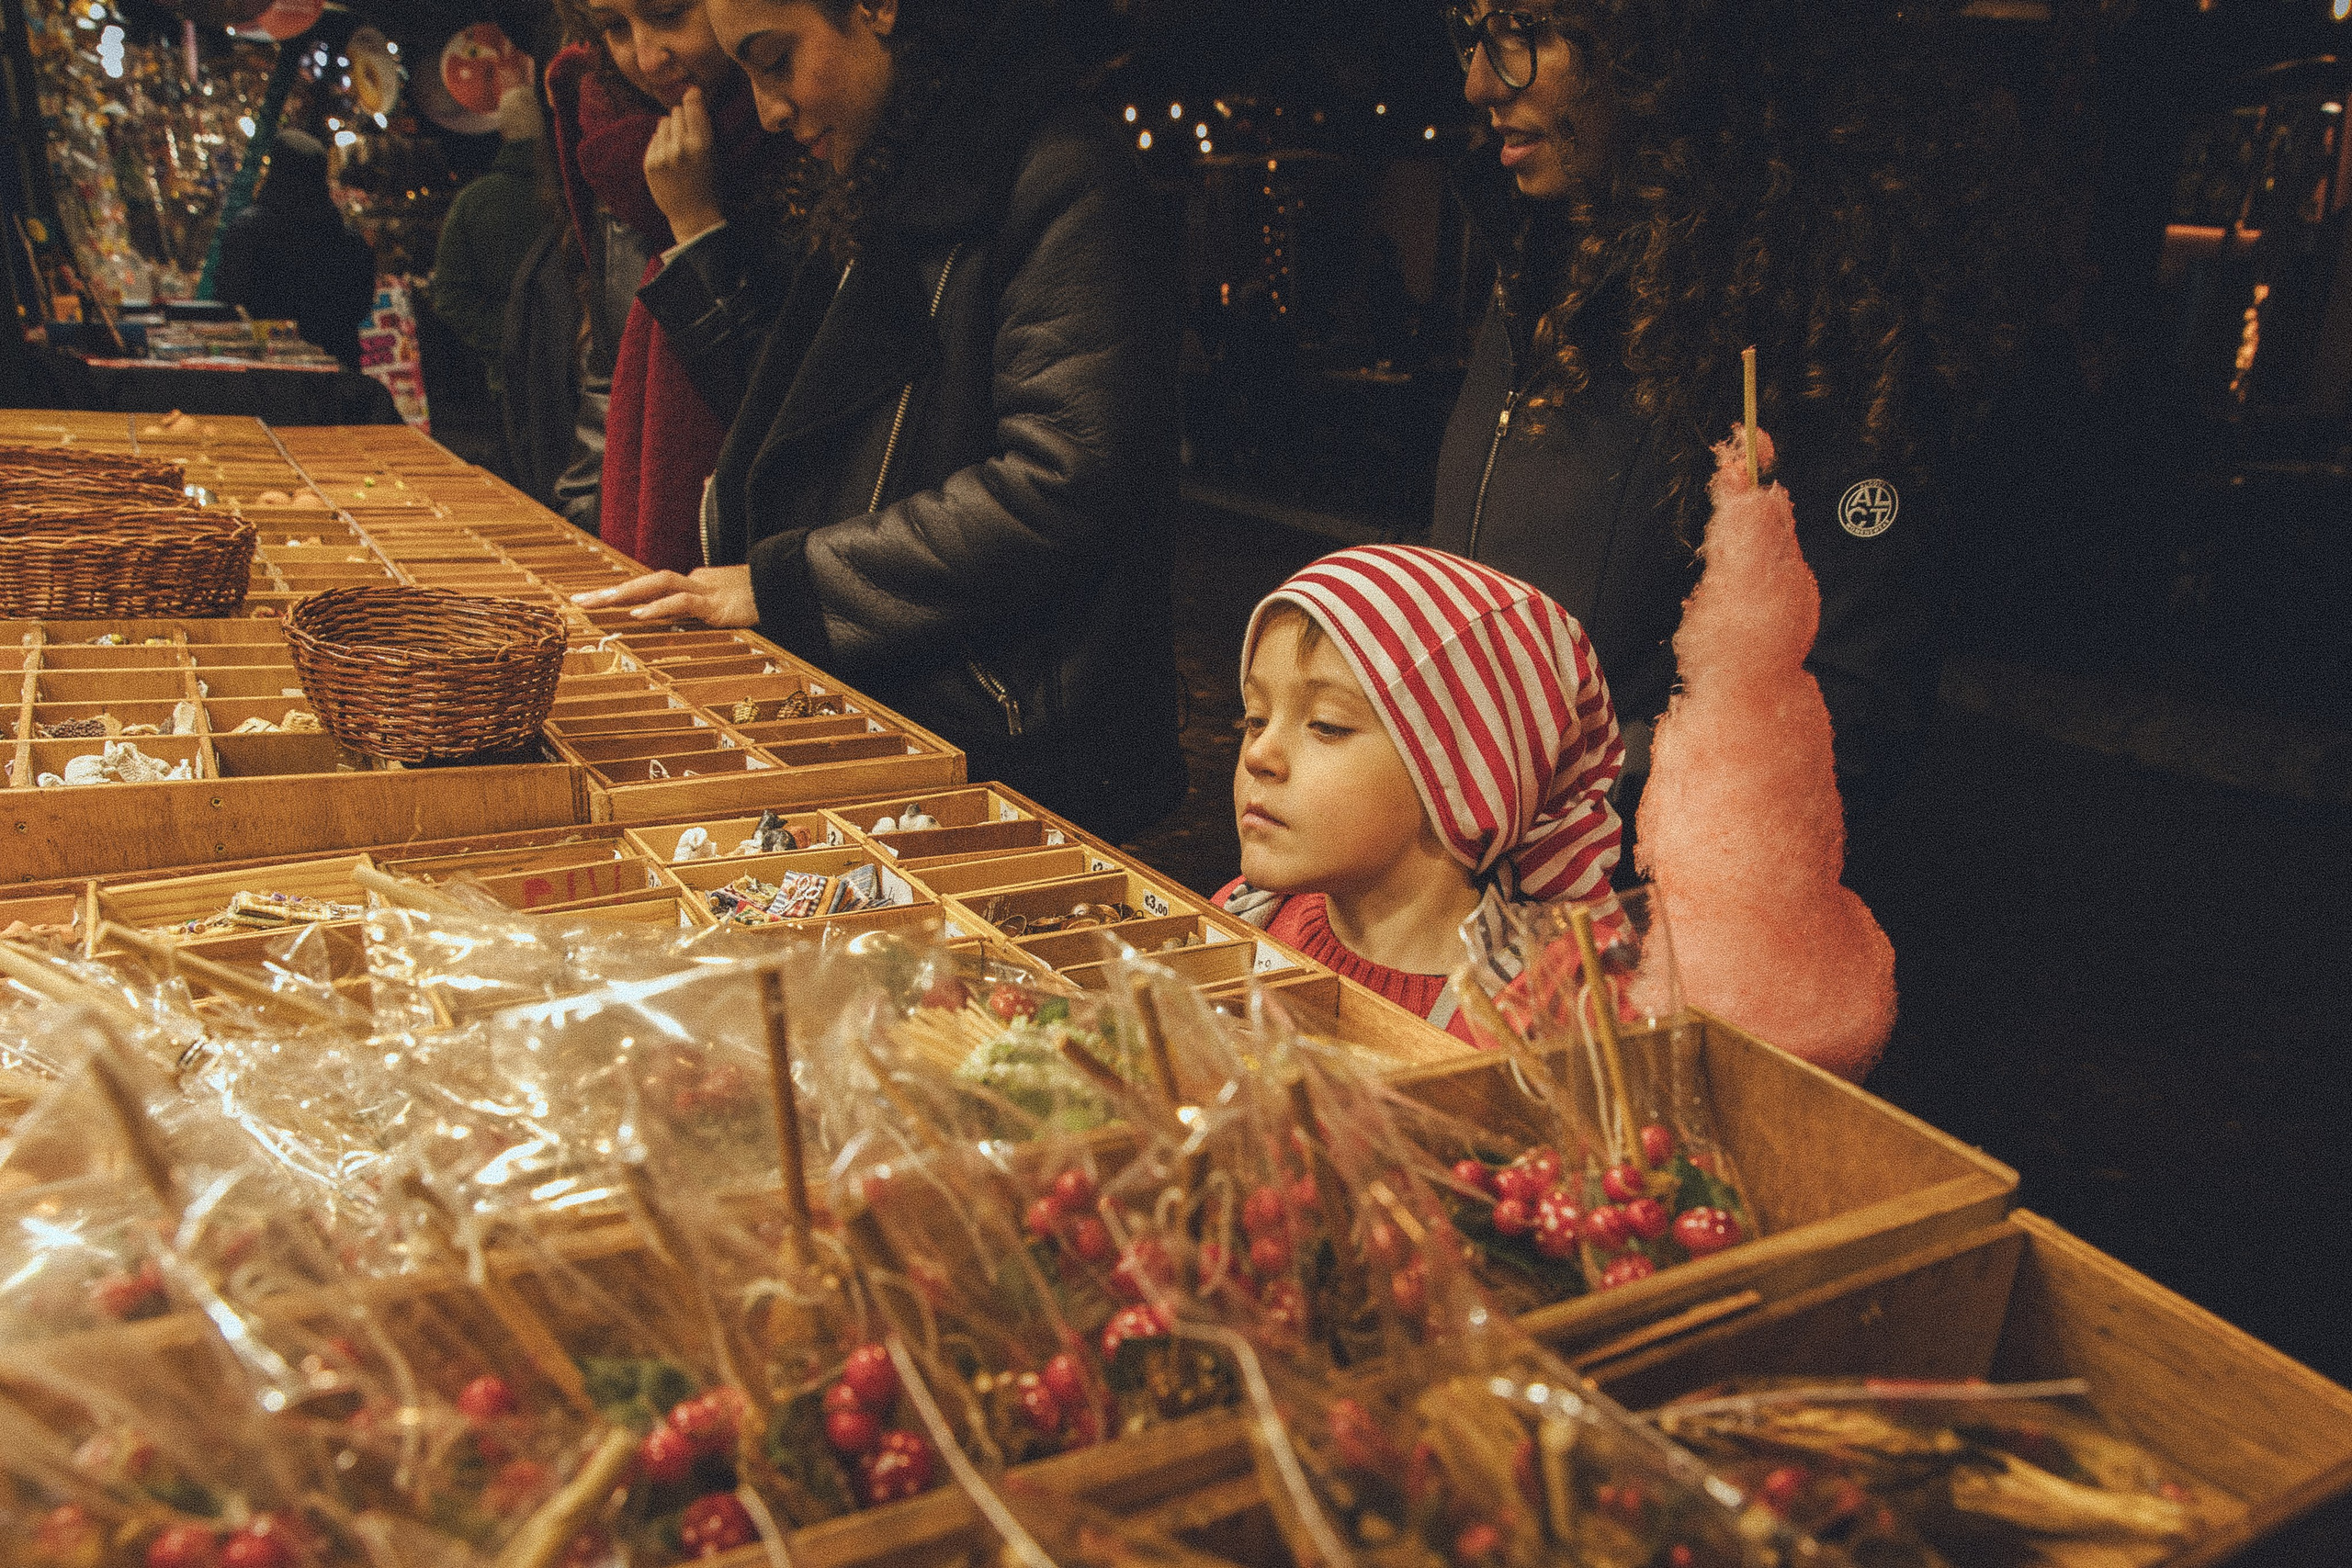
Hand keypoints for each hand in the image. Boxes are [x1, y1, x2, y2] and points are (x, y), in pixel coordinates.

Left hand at [573, 565, 757, 625]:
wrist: (789, 590)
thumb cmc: (758, 604)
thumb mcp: (725, 613)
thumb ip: (702, 618)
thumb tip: (681, 629)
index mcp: (694, 585)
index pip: (650, 587)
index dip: (621, 594)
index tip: (592, 602)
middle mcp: (694, 582)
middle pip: (644, 582)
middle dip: (610, 591)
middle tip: (577, 601)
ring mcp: (705, 591)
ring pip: (657, 584)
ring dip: (625, 594)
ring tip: (598, 603)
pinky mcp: (716, 604)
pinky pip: (682, 603)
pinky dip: (658, 608)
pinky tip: (638, 616)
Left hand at [643, 87, 722, 245]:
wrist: (694, 217)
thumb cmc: (710, 185)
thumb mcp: (715, 155)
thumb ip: (703, 128)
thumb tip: (690, 96)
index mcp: (702, 144)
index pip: (692, 105)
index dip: (693, 97)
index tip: (694, 94)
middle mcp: (680, 146)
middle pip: (676, 111)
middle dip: (683, 117)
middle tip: (689, 132)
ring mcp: (662, 155)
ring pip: (663, 122)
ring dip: (670, 129)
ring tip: (678, 146)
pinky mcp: (649, 163)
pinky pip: (654, 138)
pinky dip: (661, 143)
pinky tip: (670, 157)